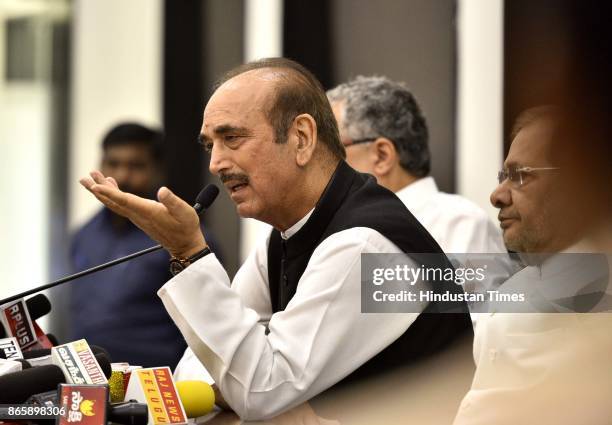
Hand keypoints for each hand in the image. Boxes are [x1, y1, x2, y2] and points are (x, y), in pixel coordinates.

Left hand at [80, 170, 206, 257]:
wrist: (185, 245)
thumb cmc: (186, 228)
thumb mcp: (185, 212)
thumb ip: (172, 201)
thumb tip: (162, 191)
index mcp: (148, 212)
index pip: (124, 201)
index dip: (109, 193)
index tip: (94, 186)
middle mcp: (139, 215)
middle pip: (113, 202)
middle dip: (97, 189)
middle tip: (84, 178)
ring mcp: (138, 216)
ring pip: (115, 203)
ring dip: (102, 190)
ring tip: (93, 176)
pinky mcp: (140, 216)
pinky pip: (121, 204)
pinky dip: (113, 194)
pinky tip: (111, 184)